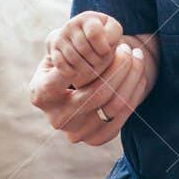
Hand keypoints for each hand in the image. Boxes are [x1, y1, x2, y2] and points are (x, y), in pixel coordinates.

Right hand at [28, 39, 150, 145]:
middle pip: (98, 94)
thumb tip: (81, 39)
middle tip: (128, 48)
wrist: (72, 88)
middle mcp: (57, 118)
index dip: (95, 60)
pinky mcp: (96, 138)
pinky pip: (124, 115)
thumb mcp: (58, 48)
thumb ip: (64, 43)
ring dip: (132, 77)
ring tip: (136, 56)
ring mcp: (76, 133)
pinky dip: (135, 92)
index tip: (109, 46)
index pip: (71, 75)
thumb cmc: (65, 61)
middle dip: (120, 67)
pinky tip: (138, 73)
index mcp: (40, 94)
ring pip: (115, 105)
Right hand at [45, 12, 123, 86]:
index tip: (106, 53)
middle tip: (98, 63)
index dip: (102, 47)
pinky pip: (61, 63)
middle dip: (94, 60)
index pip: (94, 34)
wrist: (78, 41)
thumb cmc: (101, 40)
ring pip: (73, 57)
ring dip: (84, 68)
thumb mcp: (111, 34)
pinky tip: (76, 73)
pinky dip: (70, 72)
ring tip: (91, 70)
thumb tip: (105, 45)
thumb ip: (112, 36)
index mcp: (89, 18)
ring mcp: (61, 36)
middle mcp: (72, 24)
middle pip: (84, 48)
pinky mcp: (54, 48)